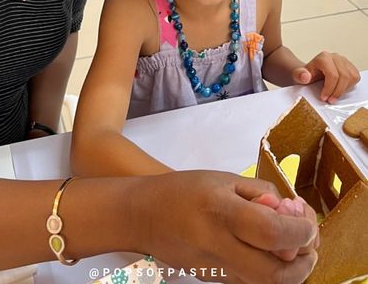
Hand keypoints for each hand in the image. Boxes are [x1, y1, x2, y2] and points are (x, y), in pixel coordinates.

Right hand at [133, 171, 317, 283]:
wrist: (143, 215)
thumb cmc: (183, 190)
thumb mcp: (223, 179)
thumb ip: (260, 195)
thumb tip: (290, 213)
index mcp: (220, 211)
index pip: (271, 232)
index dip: (299, 231)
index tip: (307, 222)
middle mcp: (217, 244)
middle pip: (274, 273)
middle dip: (303, 260)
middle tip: (308, 242)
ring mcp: (214, 269)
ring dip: (291, 270)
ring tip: (293, 246)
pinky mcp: (213, 281)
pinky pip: (251, 282)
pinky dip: (271, 271)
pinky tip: (271, 251)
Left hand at [292, 52, 359, 103]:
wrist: (309, 73)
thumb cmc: (305, 75)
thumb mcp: (298, 76)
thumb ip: (299, 75)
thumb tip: (305, 77)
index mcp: (323, 57)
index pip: (332, 74)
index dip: (329, 88)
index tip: (324, 98)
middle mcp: (335, 57)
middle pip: (344, 77)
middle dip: (337, 91)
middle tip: (330, 100)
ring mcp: (344, 61)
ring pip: (351, 77)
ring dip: (343, 90)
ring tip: (333, 95)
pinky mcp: (350, 66)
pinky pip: (355, 77)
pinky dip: (349, 86)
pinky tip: (339, 89)